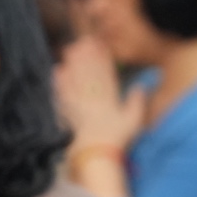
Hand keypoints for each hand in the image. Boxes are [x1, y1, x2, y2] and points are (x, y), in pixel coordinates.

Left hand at [54, 36, 144, 151]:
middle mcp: (93, 97)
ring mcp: (78, 103)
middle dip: (86, 55)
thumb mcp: (134, 121)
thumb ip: (137, 102)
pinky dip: (59, 82)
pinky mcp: (67, 111)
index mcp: (109, 97)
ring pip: (75, 78)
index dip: (102, 57)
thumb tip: (140, 86)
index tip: (99, 45)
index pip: (106, 73)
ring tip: (69, 50)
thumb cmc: (116, 139)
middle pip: (88, 71)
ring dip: (73, 63)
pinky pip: (62, 92)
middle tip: (81, 41)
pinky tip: (57, 71)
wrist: (95, 154)